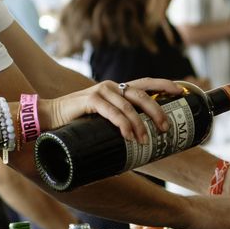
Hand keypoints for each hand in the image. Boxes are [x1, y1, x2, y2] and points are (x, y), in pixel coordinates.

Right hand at [36, 78, 185, 142]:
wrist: (49, 118)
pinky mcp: (90, 99)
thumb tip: (140, 145)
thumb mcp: (102, 122)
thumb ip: (117, 125)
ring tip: (146, 140)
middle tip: (166, 127)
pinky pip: (112, 112)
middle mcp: (111, 87)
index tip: (180, 91)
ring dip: (140, 123)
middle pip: (142, 94)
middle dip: (157, 110)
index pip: (145, 83)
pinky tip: (129, 136)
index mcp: (117, 90)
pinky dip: (123, 124)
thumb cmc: (76, 123)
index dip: (164, 85)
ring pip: (129, 105)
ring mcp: (100, 91)